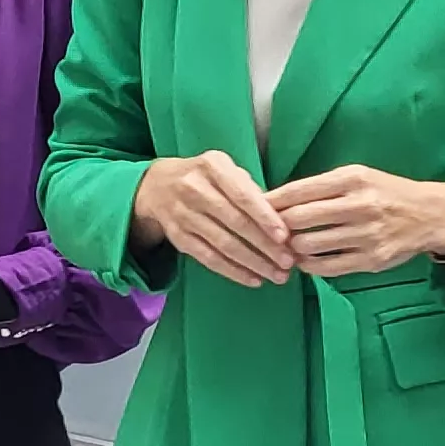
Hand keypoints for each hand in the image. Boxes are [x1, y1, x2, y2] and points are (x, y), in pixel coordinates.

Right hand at [129, 153, 295, 285]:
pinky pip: (208, 258)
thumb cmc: (204, 177)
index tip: (285, 237)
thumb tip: (280, 220)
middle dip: (265, 246)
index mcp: (212, 166)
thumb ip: (250, 189)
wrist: (156, 185)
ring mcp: (183, 214)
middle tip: (288, 262)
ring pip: (223, 244)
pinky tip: (253, 279)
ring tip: (276, 275)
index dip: (265, 218)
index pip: (243, 196)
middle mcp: (194, 189)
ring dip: (253, 263)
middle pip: (235, 223)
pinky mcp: (177, 237)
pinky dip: (233, 271)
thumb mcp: (225, 169)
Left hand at [268, 166, 444, 277]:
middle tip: (267, 231)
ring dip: (291, 248)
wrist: (429, 215)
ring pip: (308, 245)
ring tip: (287, 246)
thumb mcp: (358, 176)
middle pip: (298, 219)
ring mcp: (365, 235)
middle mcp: (359, 205)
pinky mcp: (370, 260)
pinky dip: (309, 265)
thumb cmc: (386, 192)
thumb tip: (277, 201)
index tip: (254, 208)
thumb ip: (321, 187)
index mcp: (352, 179)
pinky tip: (305, 260)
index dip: (271, 201)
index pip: (298, 190)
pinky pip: (327, 267)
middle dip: (276, 227)